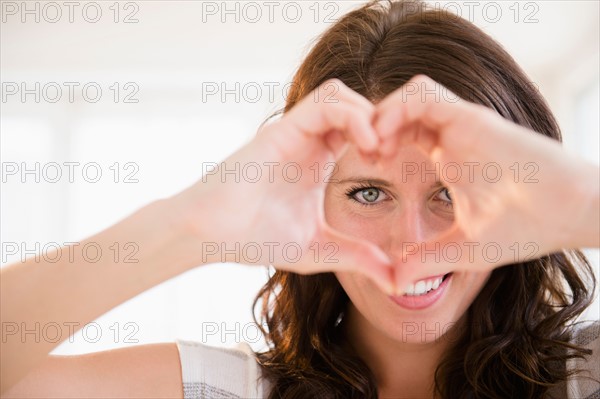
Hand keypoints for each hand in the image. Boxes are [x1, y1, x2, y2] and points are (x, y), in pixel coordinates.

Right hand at [175, 79, 395, 292]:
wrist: (213, 234)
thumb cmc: (256, 238)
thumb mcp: (320, 250)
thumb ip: (358, 258)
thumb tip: (395, 280)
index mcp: (319, 159)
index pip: (360, 127)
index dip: (385, 139)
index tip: (393, 168)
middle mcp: (309, 139)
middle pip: (355, 103)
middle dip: (382, 122)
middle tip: (389, 156)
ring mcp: (295, 131)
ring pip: (341, 94)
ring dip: (369, 116)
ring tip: (377, 152)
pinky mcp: (283, 129)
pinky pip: (325, 103)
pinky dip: (352, 116)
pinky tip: (364, 148)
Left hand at [373, 75, 598, 289]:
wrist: (573, 213)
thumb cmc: (527, 228)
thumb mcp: (465, 249)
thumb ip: (428, 261)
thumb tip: (395, 283)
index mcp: (448, 156)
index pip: (403, 132)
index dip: (378, 144)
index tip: (365, 168)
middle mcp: (452, 135)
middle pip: (402, 109)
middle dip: (374, 126)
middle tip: (361, 154)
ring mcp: (463, 123)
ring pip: (410, 95)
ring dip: (383, 114)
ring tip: (370, 147)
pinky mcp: (473, 118)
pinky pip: (424, 95)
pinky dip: (398, 109)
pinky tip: (385, 141)